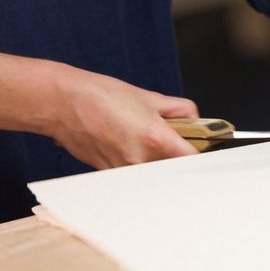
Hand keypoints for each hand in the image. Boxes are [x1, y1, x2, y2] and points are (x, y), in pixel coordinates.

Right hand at [49, 67, 198, 168]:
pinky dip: (140, 164)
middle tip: (179, 144)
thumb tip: (195, 120)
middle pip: (175, 170)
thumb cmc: (102, 96)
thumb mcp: (149, 97)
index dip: (202, 157)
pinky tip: (130, 146)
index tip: (206, 153)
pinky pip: (135, 174)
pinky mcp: (110, 174)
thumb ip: (178, 111)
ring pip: (154, 173)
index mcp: (155, 138)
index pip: (192, 160)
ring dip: (159, 162)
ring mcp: (124, 170)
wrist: (63, 104)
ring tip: (147, 141)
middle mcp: (141, 160)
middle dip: (179, 158)